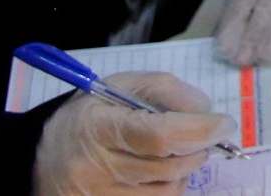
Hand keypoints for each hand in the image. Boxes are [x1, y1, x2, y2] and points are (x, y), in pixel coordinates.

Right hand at [33, 72, 228, 194]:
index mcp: (99, 127)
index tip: (224, 124)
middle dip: (198, 149)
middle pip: (168, 167)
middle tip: (205, 135)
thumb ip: (168, 91)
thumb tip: (206, 113)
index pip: (159, 136)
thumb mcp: (126, 85)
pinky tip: (162, 173)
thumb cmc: (93, 113)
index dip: (199, 131)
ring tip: (176, 152)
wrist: (45, 155)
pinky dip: (170, 188)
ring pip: (167, 191)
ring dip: (185, 170)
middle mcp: (94, 169)